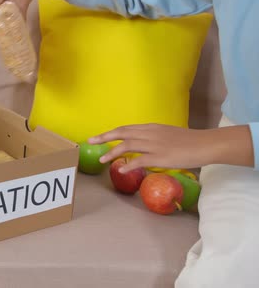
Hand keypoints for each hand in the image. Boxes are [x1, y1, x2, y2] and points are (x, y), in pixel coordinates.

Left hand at [88, 124, 217, 172]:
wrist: (205, 144)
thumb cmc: (188, 141)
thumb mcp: (166, 134)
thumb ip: (152, 137)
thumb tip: (141, 144)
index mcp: (151, 127)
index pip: (126, 128)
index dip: (111, 132)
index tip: (99, 136)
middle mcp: (149, 134)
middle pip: (122, 133)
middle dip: (104, 137)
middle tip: (91, 142)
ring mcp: (154, 145)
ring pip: (127, 146)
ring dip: (112, 153)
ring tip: (102, 161)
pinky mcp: (160, 157)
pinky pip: (139, 160)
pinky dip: (128, 165)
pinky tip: (120, 170)